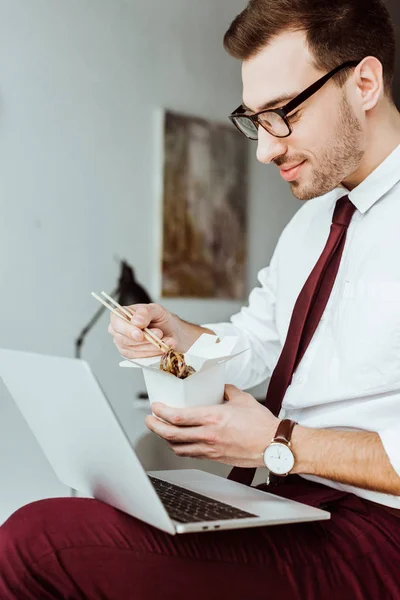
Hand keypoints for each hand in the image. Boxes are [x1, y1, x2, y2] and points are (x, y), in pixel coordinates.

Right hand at [108, 303, 179, 358]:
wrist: (170, 331)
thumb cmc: (160, 318)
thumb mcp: (156, 310)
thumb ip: (145, 312)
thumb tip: (136, 321)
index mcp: (120, 315)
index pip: (116, 322)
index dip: (127, 330)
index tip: (140, 334)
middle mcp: (118, 331)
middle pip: (124, 339)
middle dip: (145, 339)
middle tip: (160, 333)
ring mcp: (123, 345)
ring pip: (134, 349)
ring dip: (152, 346)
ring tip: (167, 340)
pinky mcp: (131, 355)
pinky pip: (140, 357)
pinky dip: (154, 353)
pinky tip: (164, 348)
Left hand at [145, 384, 279, 467]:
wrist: (274, 445)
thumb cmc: (261, 424)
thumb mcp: (243, 399)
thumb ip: (228, 390)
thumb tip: (220, 387)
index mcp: (213, 418)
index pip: (178, 417)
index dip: (161, 412)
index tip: (155, 406)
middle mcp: (208, 435)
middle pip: (171, 434)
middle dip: (155, 426)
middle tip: (149, 419)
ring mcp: (210, 449)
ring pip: (178, 448)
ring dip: (165, 439)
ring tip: (161, 431)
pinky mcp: (215, 458)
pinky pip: (191, 454)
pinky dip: (180, 448)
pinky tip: (179, 442)